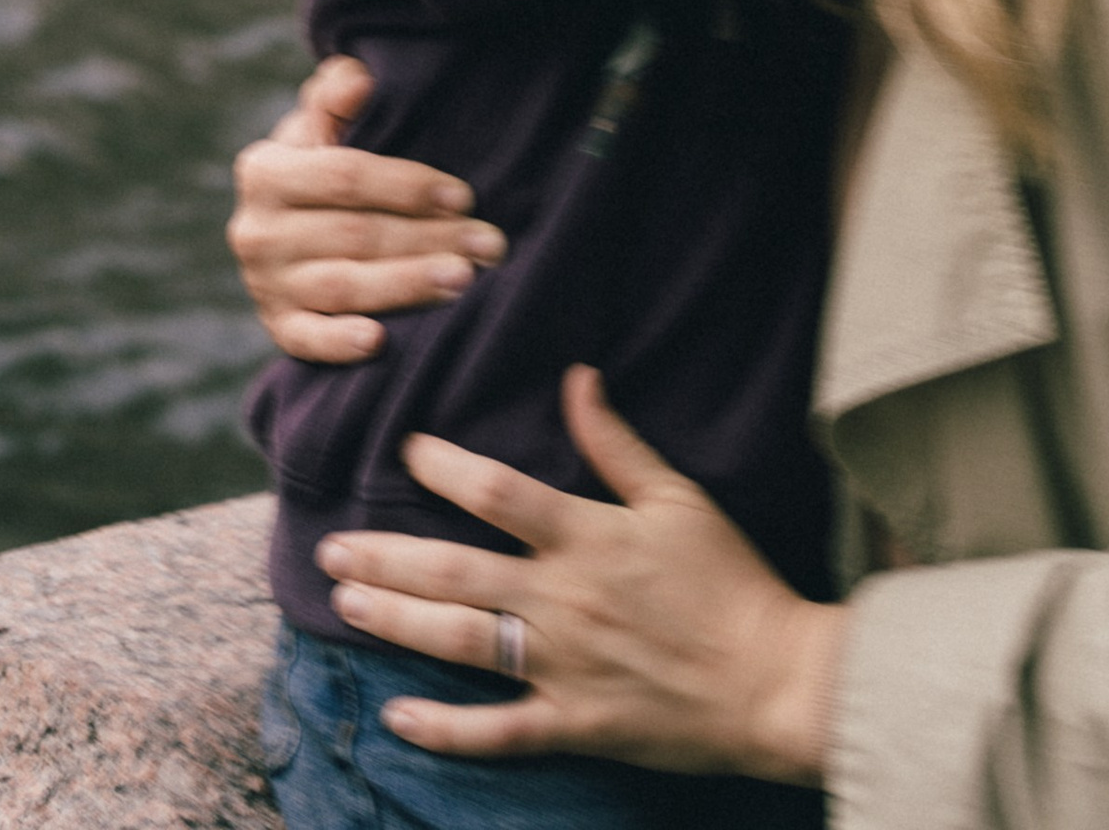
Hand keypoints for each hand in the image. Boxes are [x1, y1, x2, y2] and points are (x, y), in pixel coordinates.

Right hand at [226, 55, 505, 360]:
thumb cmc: (321, 167)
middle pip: (354, 234)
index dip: (407, 186)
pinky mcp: (277, 328)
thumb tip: (358, 80)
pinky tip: (381, 342)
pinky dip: (341, 343)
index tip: (463, 196)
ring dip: (407, 285)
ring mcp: (264, 284)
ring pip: (342, 287)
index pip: (344, 176)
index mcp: (265, 170)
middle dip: (428, 239)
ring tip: (464, 281)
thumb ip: (336, 95)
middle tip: (489, 246)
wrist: (287, 230)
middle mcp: (256, 229)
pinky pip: (308, 341)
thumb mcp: (320, 125)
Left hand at [319, 367, 841, 786]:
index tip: (406, 449)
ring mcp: (563, 668)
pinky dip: (443, 730)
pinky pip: (496, 732)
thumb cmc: (732, 582)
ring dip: (396, 623)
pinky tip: (396, 719)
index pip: (496, 492)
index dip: (444, 466)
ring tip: (344, 605)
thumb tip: (576, 376)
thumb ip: (617, 442)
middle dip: (385, 558)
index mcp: (587, 537)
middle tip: (329, 548)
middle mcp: (562, 601)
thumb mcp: (678, 497)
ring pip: (459, 644)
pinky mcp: (575, 725)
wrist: (779, 681)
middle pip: (454, 572)